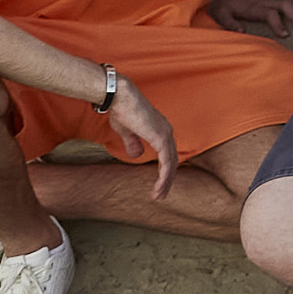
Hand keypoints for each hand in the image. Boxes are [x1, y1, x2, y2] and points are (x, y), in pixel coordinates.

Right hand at [105, 73, 184, 193]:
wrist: (120, 98)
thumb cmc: (122, 110)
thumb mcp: (127, 131)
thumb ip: (134, 143)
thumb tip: (137, 155)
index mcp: (160, 130)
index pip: (167, 154)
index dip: (164, 170)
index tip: (159, 185)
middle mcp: (166, 131)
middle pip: (172, 160)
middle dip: (167, 179)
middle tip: (161, 195)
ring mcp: (165, 134)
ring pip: (171, 163)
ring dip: (166, 181)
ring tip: (159, 195)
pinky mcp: (160, 137)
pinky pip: (166, 161)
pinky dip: (164, 176)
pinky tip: (160, 187)